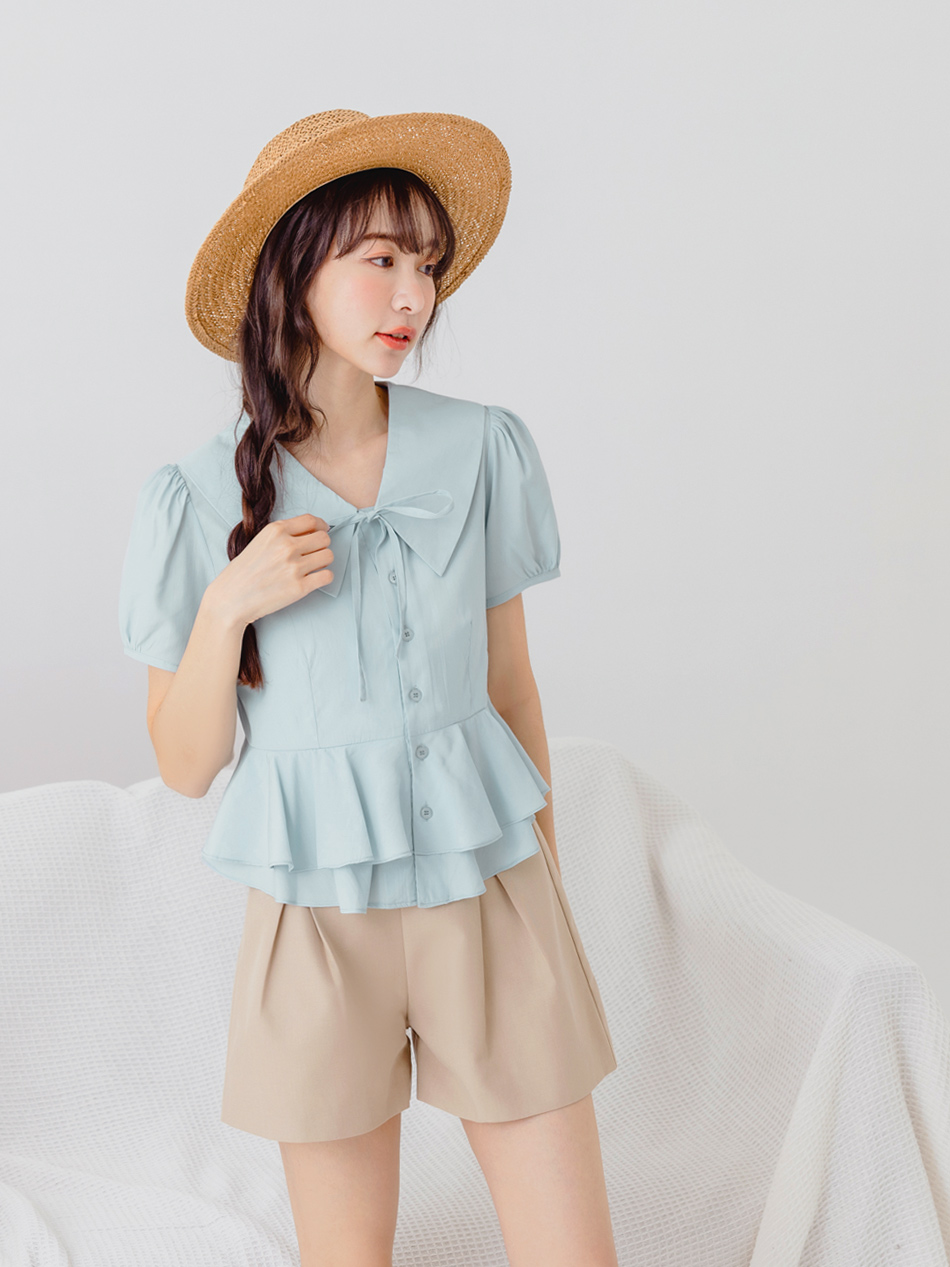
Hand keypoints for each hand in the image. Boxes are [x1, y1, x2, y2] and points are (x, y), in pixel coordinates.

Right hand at [209, 513, 334, 628]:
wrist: (231, 598)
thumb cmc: (243, 572)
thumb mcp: (260, 541)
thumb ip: (283, 535)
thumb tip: (311, 532)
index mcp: (276, 531)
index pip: (311, 520)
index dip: (320, 526)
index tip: (321, 531)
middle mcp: (287, 546)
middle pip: (324, 538)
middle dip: (322, 545)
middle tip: (314, 553)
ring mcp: (294, 567)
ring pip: (329, 556)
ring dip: (324, 562)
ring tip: (312, 567)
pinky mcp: (299, 587)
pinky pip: (327, 576)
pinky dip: (324, 577)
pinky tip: (314, 579)